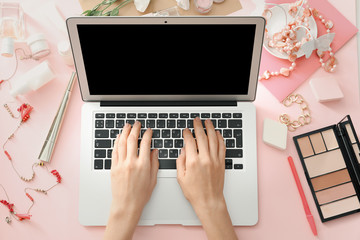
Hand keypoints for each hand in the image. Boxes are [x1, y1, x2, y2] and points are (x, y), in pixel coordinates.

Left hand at [104, 121, 158, 239]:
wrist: (126, 205)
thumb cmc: (140, 195)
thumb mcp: (153, 179)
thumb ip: (155, 163)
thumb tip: (154, 151)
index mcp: (143, 165)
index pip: (145, 143)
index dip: (147, 134)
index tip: (148, 130)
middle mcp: (131, 162)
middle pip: (132, 140)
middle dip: (135, 129)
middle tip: (137, 124)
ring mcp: (121, 164)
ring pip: (122, 143)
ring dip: (125, 132)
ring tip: (127, 126)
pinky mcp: (113, 167)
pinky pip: (115, 151)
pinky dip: (117, 142)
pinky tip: (119, 138)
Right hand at [176, 117, 225, 210]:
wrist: (209, 200)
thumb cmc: (194, 192)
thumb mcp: (180, 177)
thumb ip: (180, 161)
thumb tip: (183, 150)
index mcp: (192, 162)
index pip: (190, 142)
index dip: (187, 134)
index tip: (186, 131)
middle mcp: (204, 159)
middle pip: (202, 137)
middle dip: (198, 126)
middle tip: (196, 120)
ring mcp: (214, 160)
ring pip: (213, 139)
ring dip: (210, 129)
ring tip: (207, 122)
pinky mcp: (221, 163)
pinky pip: (222, 147)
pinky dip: (220, 138)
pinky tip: (217, 134)